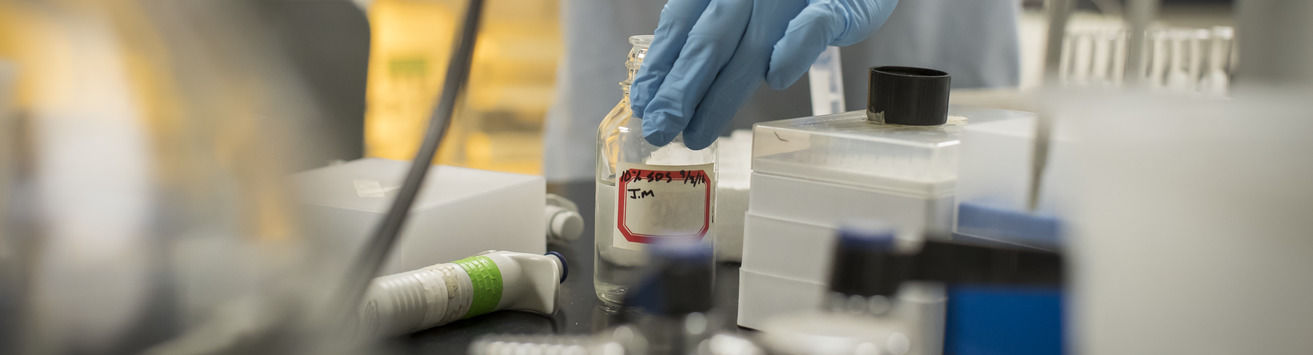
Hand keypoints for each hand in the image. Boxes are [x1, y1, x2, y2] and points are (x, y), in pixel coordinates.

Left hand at [630, 0, 897, 148]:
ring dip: (722, 91)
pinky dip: (794, 49)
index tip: (642, 103)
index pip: (680, 22)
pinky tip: (776, 78)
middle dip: (680, 88)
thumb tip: (665, 85)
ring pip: (752, 44)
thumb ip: (713, 35)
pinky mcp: (838, 3)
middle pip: (709, 40)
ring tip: (698, 131)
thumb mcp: (743, 6)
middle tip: (660, 128)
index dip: (660, 64)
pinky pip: (814, 24)